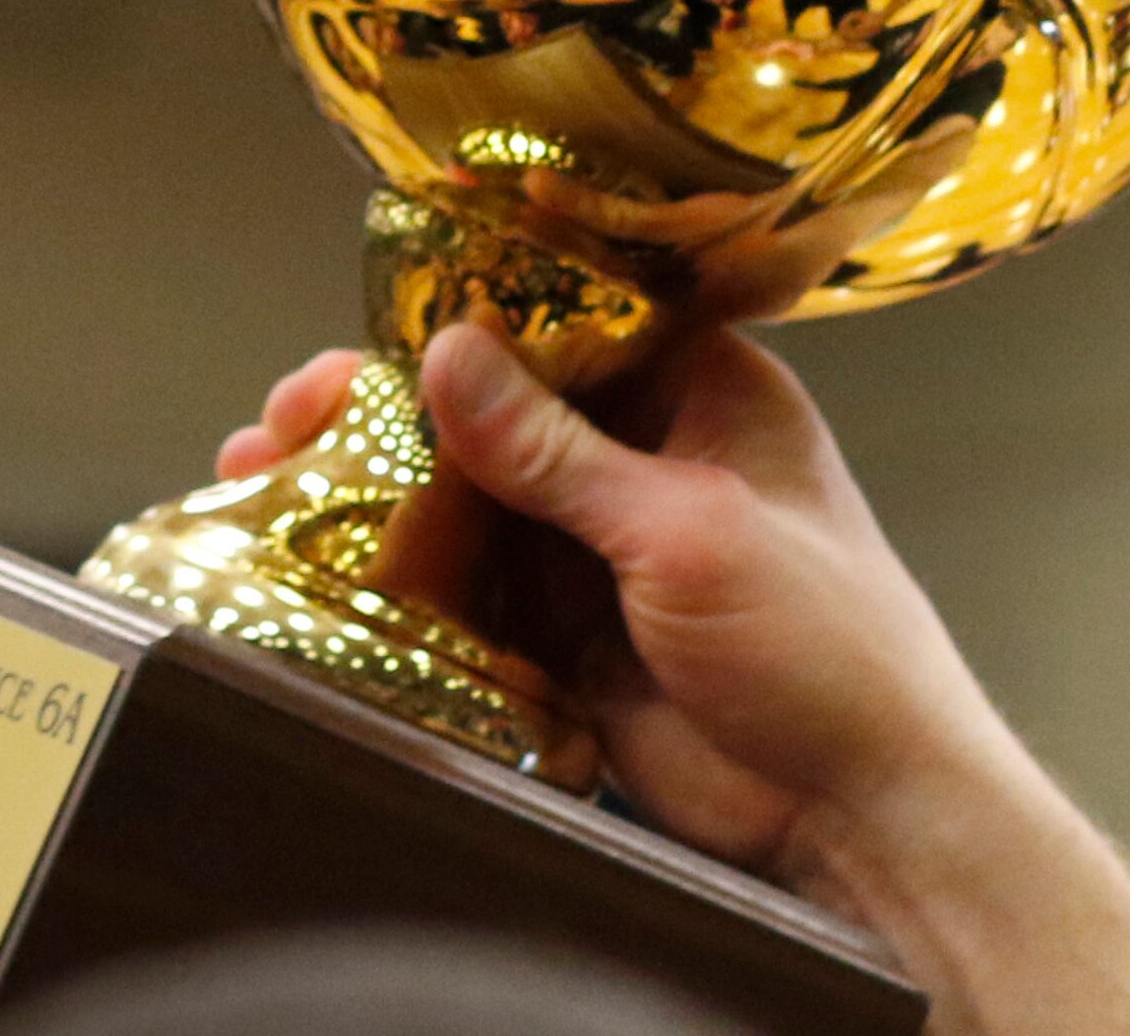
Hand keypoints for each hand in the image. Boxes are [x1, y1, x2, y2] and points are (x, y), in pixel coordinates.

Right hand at [219, 334, 1129, 1034]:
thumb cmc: (827, 646)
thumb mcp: (686, 527)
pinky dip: (402, 578)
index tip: (367, 325)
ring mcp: (598, 546)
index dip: (464, 313)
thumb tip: (447, 354)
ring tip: (267, 481)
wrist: (863, 816)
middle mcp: (643, 454)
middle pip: (496, 411)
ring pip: (469, 500)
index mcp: (701, 391)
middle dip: (391, 410)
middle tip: (290, 415)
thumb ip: (556, 450)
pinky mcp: (564, 631)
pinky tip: (320, 564)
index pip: (568, 320)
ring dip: (379, 493)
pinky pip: (469, 589)